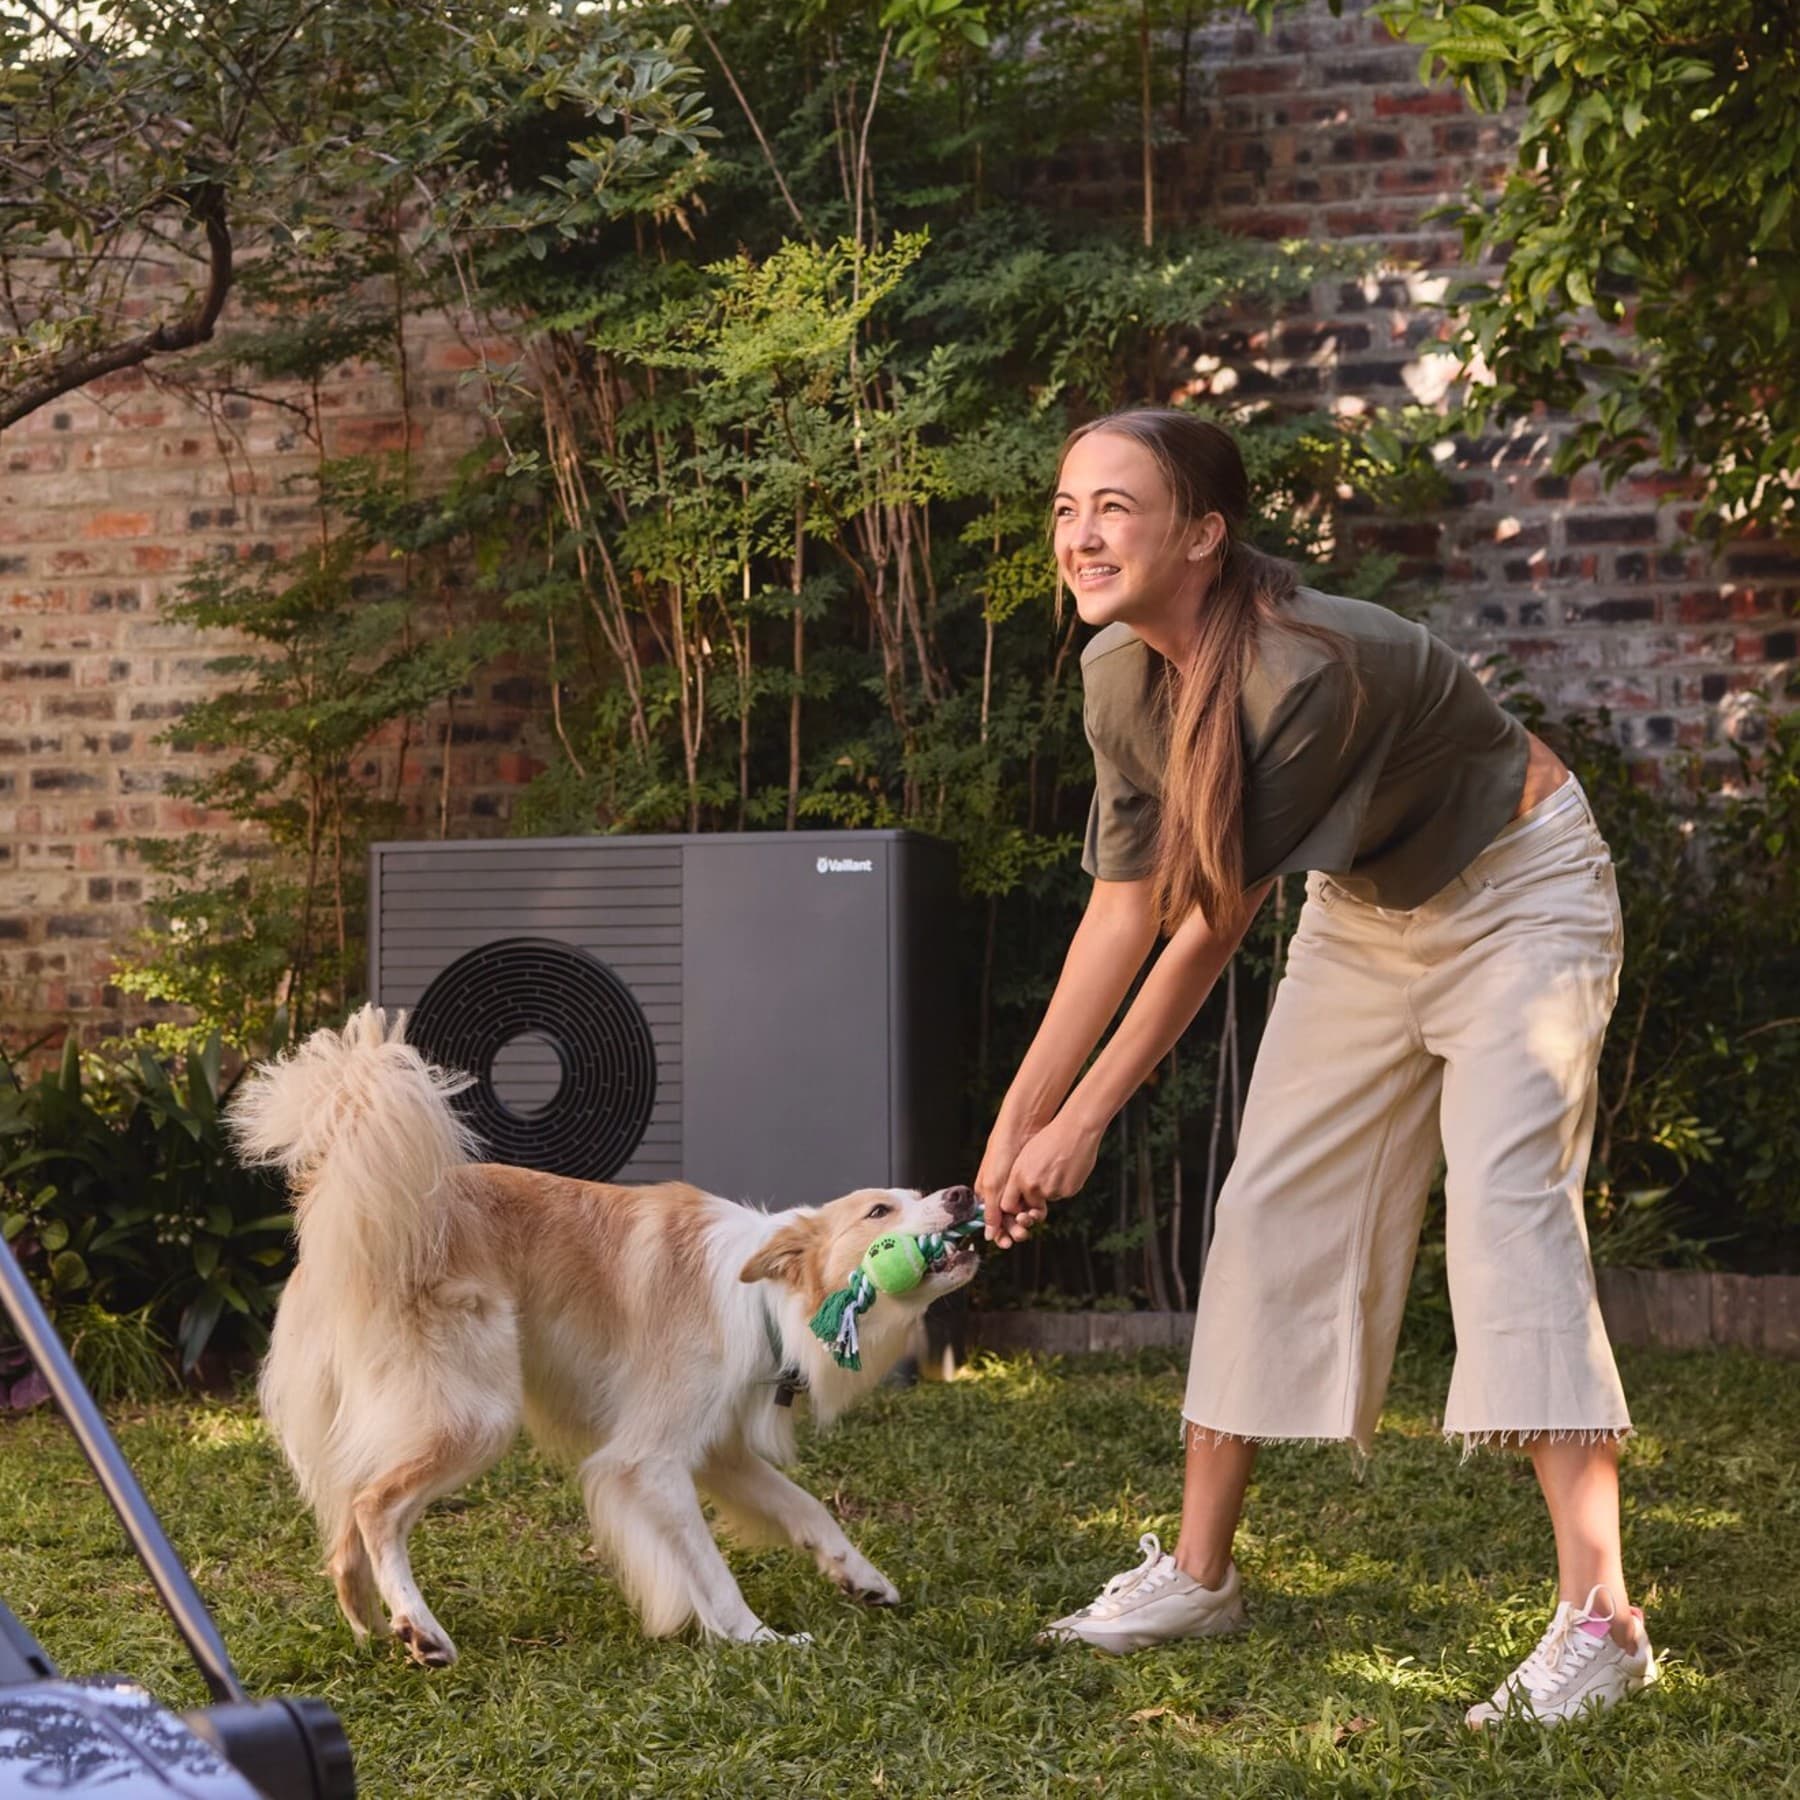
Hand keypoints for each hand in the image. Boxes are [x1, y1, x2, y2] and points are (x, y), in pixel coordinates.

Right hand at [975, 1123, 1033, 1243]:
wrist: (1022, 1129)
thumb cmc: (1001, 1154)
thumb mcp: (994, 1185)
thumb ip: (992, 1211)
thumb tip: (989, 1236)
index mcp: (985, 1192)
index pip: (990, 1220)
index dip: (998, 1233)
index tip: (1006, 1243)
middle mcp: (999, 1192)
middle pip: (1007, 1219)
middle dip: (1014, 1228)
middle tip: (1022, 1234)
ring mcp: (1015, 1187)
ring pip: (1020, 1212)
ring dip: (1025, 1219)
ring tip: (1030, 1219)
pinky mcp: (1029, 1182)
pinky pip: (1032, 1201)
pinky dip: (1035, 1208)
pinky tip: (1039, 1211)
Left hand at [993, 1111, 1102, 1247]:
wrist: (1075, 1129)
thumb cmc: (1050, 1138)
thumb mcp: (1027, 1155)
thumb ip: (1020, 1177)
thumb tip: (1019, 1194)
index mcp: (1018, 1175)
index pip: (1008, 1205)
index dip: (1014, 1206)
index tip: (1020, 1201)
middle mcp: (1032, 1185)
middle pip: (1031, 1204)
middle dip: (1037, 1198)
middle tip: (1046, 1176)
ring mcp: (1050, 1189)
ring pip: (1049, 1198)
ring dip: (1052, 1188)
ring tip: (1058, 1166)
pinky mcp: (1068, 1191)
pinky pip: (1063, 1193)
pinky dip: (1065, 1185)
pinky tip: (1068, 1167)